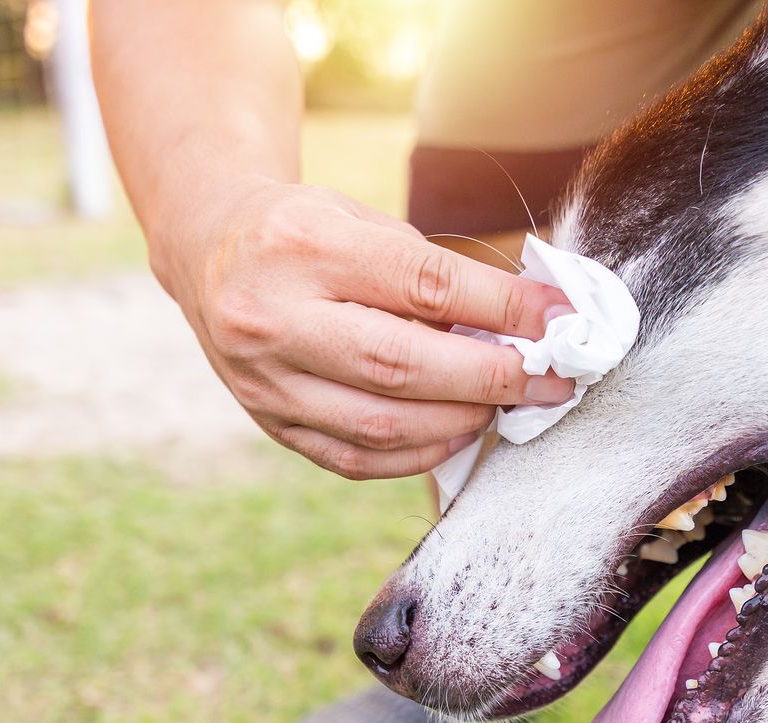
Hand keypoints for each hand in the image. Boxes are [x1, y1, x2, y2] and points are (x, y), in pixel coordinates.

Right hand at [155, 178, 572, 478]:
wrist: (208, 248)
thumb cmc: (305, 231)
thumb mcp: (361, 220)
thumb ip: (431, 274)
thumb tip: (524, 326)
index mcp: (304, 246)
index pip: (424, 286)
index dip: (502, 310)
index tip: (559, 322)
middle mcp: (273, 316)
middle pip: (401, 365)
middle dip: (491, 378)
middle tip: (549, 381)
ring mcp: (263, 378)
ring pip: (379, 423)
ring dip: (460, 421)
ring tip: (504, 405)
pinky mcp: (267, 421)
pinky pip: (353, 458)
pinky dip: (417, 454)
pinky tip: (456, 433)